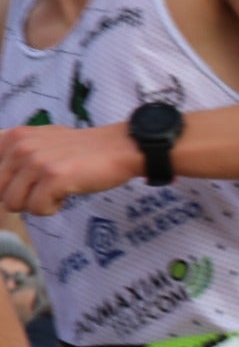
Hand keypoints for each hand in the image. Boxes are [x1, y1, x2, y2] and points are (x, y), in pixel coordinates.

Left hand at [0, 124, 143, 215]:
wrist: (118, 148)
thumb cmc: (82, 151)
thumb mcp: (40, 141)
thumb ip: (15, 153)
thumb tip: (1, 184)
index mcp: (13, 137)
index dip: (6, 186)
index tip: (27, 185)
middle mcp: (19, 147)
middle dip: (19, 198)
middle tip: (42, 191)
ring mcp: (36, 162)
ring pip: (13, 203)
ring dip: (36, 205)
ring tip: (55, 192)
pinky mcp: (53, 177)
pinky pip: (37, 209)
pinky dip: (52, 209)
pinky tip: (65, 195)